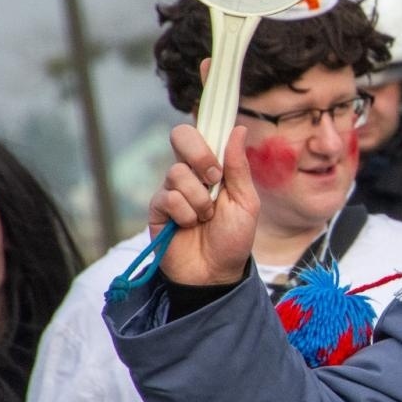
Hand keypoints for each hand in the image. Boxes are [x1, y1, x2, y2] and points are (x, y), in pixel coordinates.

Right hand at [150, 125, 258, 285]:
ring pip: (177, 172)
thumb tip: (238, 128)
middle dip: (200, 155)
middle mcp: (189, 174)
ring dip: (199, 199)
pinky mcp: (157, 209)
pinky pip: (168, 197)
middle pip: (180, 136)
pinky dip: (185, 213)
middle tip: (214, 179)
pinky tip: (188, 226)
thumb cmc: (233, 238)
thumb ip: (239, 167)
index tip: (223, 155)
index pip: (202, 133)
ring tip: (205, 218)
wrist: (216, 273)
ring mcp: (171, 189)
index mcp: (212, 168)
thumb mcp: (245, 202)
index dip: (209, 135)